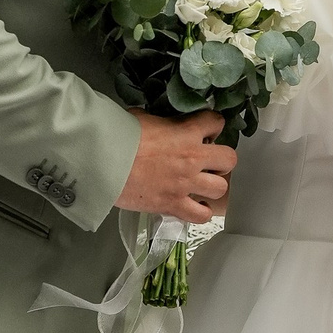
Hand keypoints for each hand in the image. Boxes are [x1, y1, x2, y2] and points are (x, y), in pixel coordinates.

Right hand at [116, 111, 237, 220]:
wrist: (103, 162)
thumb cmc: (118, 137)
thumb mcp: (142, 117)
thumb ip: (161, 121)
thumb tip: (161, 123)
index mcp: (186, 132)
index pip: (216, 122)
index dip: (212, 126)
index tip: (205, 132)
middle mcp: (192, 158)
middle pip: (229, 159)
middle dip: (220, 160)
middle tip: (208, 162)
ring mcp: (185, 184)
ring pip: (220, 188)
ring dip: (213, 186)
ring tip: (201, 185)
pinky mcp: (173, 205)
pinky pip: (201, 215)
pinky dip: (200, 212)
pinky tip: (193, 206)